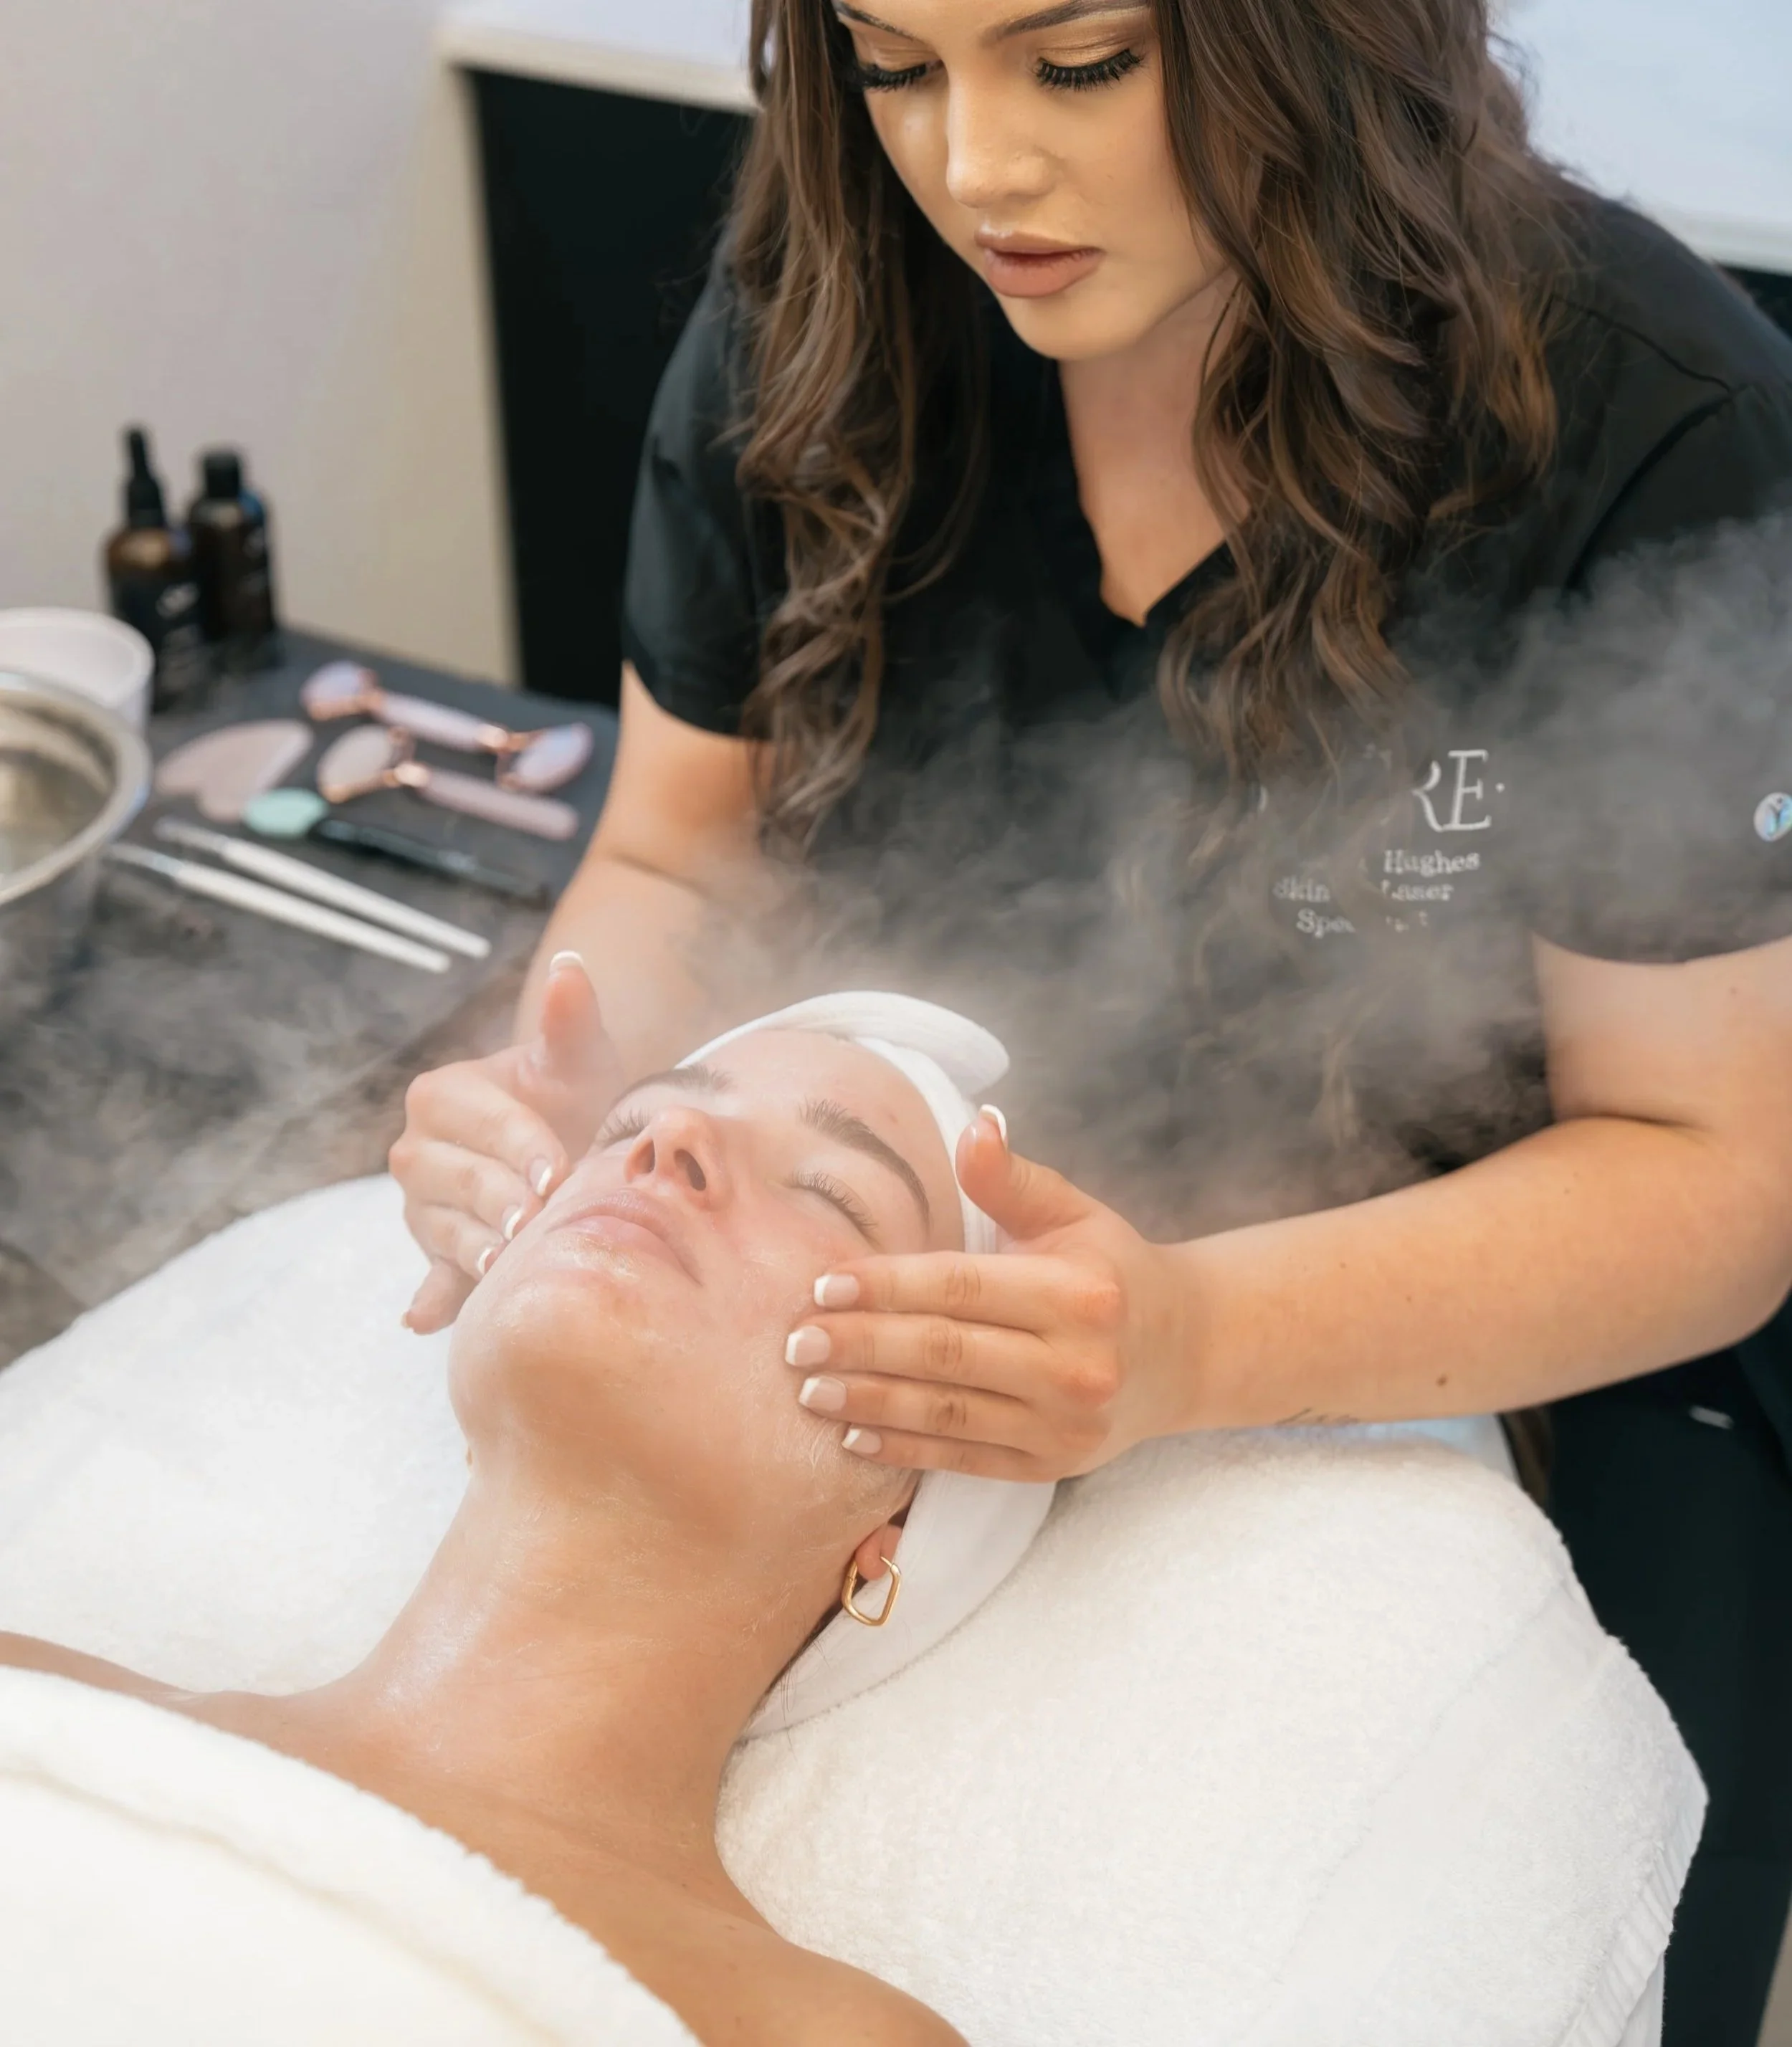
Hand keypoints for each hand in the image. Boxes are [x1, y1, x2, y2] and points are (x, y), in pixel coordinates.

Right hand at [390, 952, 621, 1331]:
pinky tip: (421, 1320)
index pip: (482, 1124)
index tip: (559, 1170)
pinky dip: (429, 1300)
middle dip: (503, 1200)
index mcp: (442, 1096)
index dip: (522, 1145)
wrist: (576, 1140)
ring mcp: (423, 1208)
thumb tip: (570, 965)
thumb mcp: (578, 1057)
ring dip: (476, 1249)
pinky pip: (430, 1279)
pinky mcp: (438, 1254)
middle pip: (457, 1182)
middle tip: (539, 1223)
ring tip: (507, 1263)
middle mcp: (418, 1152)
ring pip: (445, 1231)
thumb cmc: (574, 1093)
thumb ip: (570, 1017)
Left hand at [783, 1114, 1192, 1479]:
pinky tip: (854, 1435)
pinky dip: (906, 1448)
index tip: (825, 1286)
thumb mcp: (1073, 1213)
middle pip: (945, 1353)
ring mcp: (1064, 1425)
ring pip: (948, 1412)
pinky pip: (964, 1457)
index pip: (961, 1287)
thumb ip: (1013, 1178)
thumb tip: (975, 1124)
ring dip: (870, 1402)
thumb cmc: (1112, 1270)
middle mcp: (1077, 1365)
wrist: (1184, 1352)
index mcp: (1079, 1293)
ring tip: (809, 1390)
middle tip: (796, 1342)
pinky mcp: (1051, 1467)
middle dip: (863, 1347)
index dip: (887, 1287)